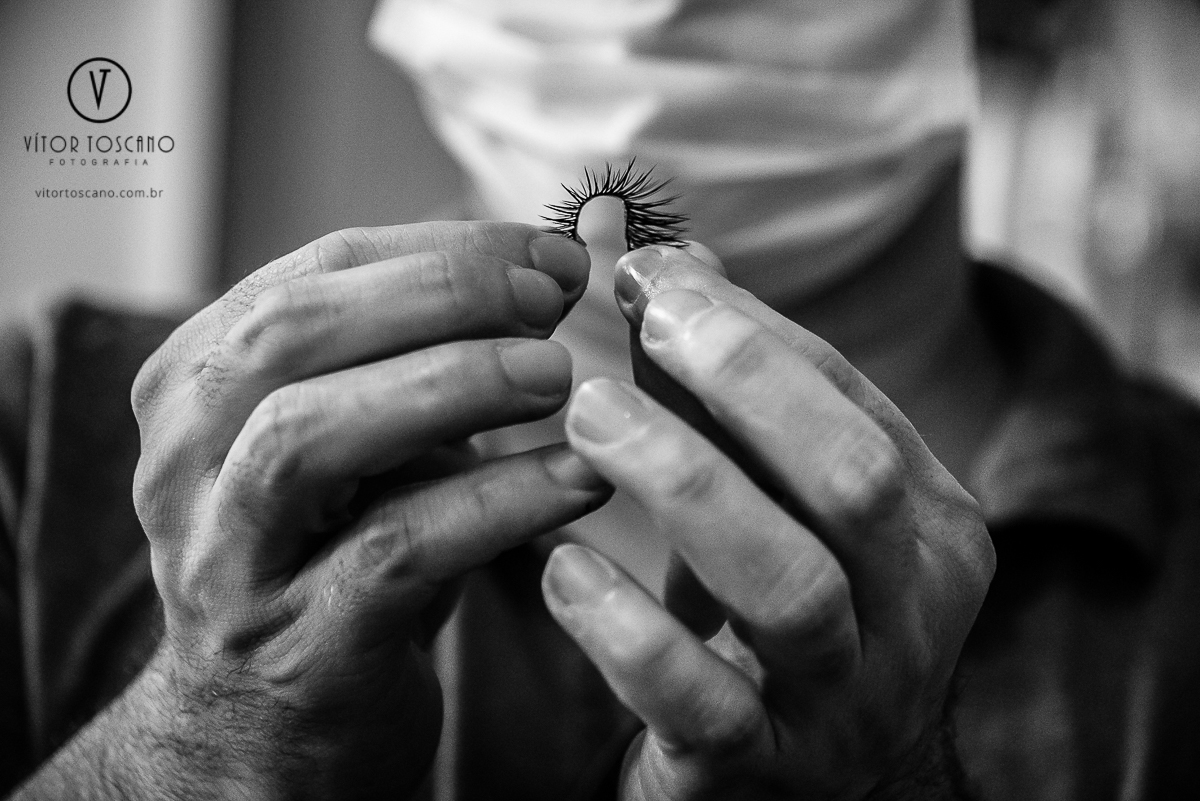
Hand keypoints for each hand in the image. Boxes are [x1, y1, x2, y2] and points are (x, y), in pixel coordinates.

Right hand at [21, 223, 609, 799]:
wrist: (273, 732)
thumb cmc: (338, 560)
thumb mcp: (367, 443)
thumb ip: (425, 359)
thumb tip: (552, 273)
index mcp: (199, 383)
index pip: (316, 274)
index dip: (445, 252)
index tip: (552, 254)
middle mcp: (186, 460)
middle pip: (294, 333)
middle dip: (440, 295)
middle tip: (552, 297)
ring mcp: (224, 556)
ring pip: (312, 432)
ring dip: (451, 385)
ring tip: (556, 376)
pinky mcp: (291, 644)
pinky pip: (394, 549)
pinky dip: (498, 501)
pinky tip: (579, 479)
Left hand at [541, 244, 994, 799]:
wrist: (815, 790)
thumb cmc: (789, 611)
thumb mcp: (783, 499)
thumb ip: (736, 391)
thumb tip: (672, 255)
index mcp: (930, 524)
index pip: (850, 400)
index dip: (750, 326)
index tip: (650, 266)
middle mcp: (909, 609)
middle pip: (847, 477)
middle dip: (742, 380)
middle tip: (638, 317)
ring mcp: (843, 699)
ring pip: (789, 587)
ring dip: (684, 484)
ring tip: (588, 418)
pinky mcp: (756, 769)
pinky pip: (700, 701)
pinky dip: (627, 629)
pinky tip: (560, 570)